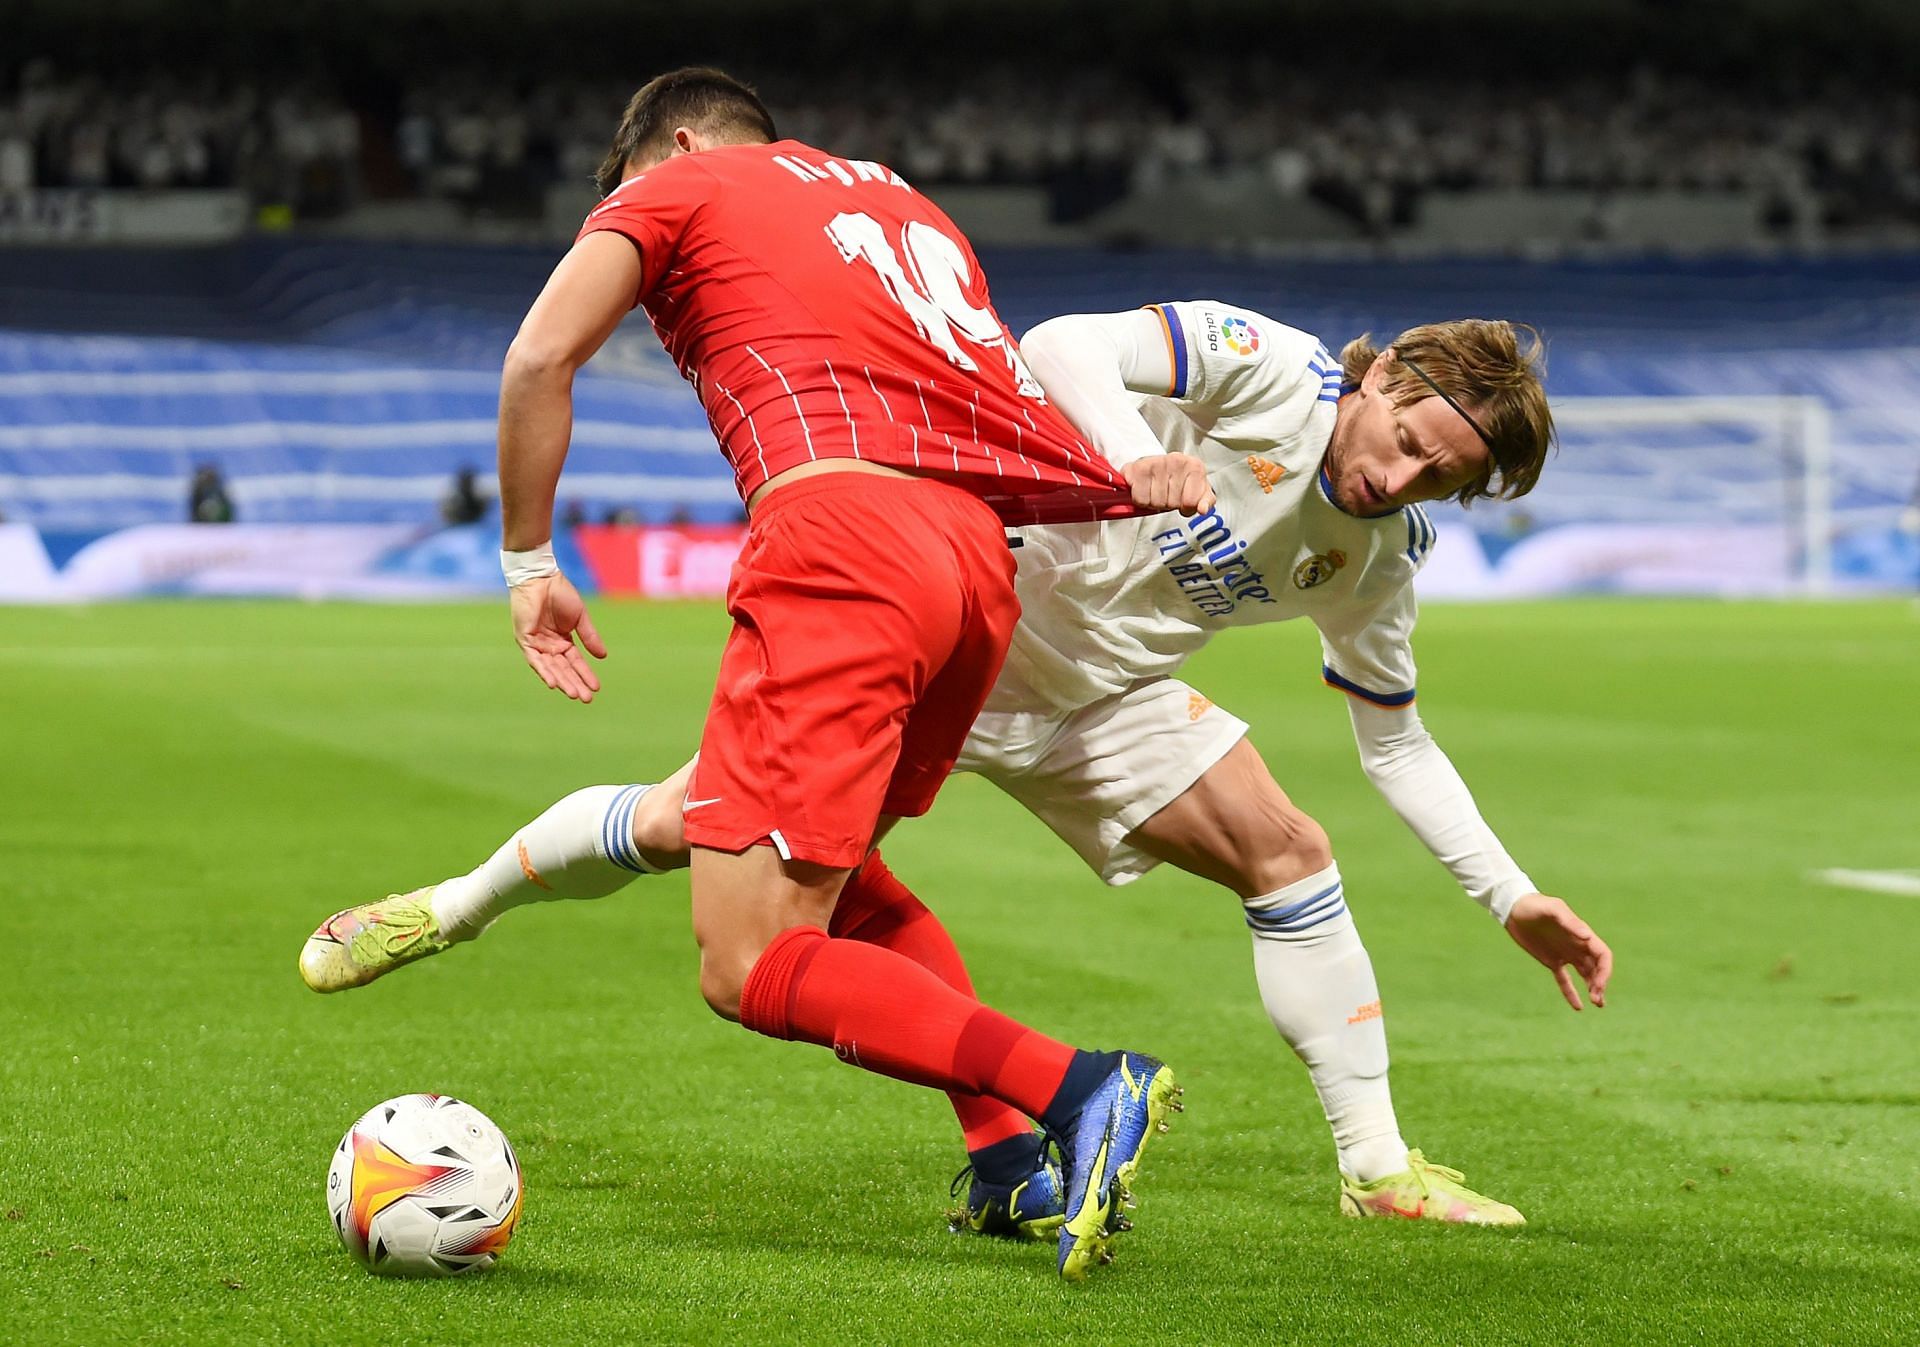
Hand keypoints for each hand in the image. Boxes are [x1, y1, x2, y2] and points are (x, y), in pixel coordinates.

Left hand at [509, 572, 607, 701]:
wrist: (542, 578)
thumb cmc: (560, 593)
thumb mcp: (580, 618)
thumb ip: (590, 637)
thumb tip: (603, 657)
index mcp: (563, 640)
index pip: (575, 662)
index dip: (586, 675)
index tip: (597, 688)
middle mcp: (549, 646)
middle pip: (564, 669)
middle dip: (575, 684)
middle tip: (587, 699)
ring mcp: (536, 644)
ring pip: (550, 668)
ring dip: (562, 682)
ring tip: (574, 694)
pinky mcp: (525, 639)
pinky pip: (535, 660)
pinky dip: (544, 671)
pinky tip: (554, 683)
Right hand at [1121, 452, 1215, 515]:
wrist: (1156, 465)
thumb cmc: (1178, 480)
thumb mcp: (1199, 490)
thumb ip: (1206, 501)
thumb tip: (1203, 510)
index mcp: (1195, 466)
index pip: (1191, 502)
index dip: (1185, 507)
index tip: (1182, 498)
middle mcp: (1176, 460)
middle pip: (1172, 503)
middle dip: (1168, 503)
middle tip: (1166, 494)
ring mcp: (1156, 463)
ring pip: (1155, 502)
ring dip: (1153, 502)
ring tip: (1155, 491)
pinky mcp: (1137, 468)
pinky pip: (1140, 499)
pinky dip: (1140, 499)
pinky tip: (1144, 489)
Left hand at [1504, 892, 1611, 1010]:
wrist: (1514, 909)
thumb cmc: (1535, 905)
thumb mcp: (1552, 909)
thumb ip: (1569, 921)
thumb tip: (1587, 936)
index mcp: (1582, 934)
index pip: (1603, 955)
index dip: (1605, 971)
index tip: (1599, 985)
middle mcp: (1577, 945)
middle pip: (1597, 968)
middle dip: (1600, 984)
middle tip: (1597, 1000)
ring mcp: (1565, 954)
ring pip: (1585, 975)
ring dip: (1592, 989)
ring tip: (1597, 1004)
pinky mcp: (1551, 961)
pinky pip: (1564, 980)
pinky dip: (1571, 993)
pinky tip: (1578, 1007)